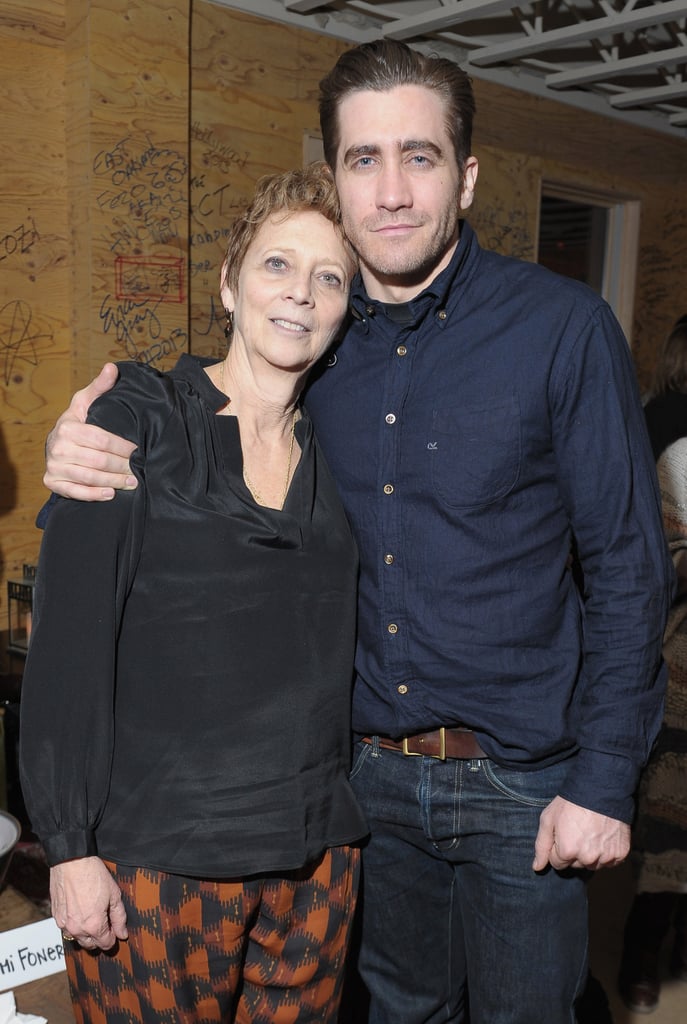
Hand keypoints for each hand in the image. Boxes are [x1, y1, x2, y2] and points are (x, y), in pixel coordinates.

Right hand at [44, 363, 136, 499]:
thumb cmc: (78, 422)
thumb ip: (100, 387)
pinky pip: (75, 491)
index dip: (122, 446)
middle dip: (122, 466)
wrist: (56, 443)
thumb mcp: (86, 402)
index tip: (139, 450)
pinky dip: (94, 494)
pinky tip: (110, 494)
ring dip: (113, 482)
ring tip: (132, 483)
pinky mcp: (52, 482)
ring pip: (89, 477)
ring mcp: (54, 466)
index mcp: (68, 426)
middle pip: (98, 460)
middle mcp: (58, 446)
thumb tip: (112, 368)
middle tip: (140, 470)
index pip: (101, 439)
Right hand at [50, 856, 127, 950]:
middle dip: (99, 937)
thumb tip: (122, 934)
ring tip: (92, 914)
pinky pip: (66, 928)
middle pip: (90, 944)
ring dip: (86, 933)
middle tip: (105, 922)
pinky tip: (80, 910)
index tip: (115, 928)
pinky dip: (74, 924)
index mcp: (94, 926)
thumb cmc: (93, 874)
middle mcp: (77, 929)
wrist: (71, 861)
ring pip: (77, 938)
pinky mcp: (56, 917)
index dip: (113, 937)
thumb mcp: (114, 894)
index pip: (105, 944)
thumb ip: (119, 917)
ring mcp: (64, 924)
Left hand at [532, 795, 629, 871]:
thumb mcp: (548, 819)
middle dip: (573, 852)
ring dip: (590, 854)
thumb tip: (537, 867)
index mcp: (567, 851)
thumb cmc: (571, 803)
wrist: (601, 790)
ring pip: (592, 865)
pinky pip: (610, 862)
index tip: (562, 834)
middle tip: (577, 831)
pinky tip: (602, 836)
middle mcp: (587, 858)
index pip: (557, 863)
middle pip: (575, 865)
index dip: (557, 848)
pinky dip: (606, 852)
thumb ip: (542, 845)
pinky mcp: (621, 853)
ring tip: (590, 833)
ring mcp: (606, 857)